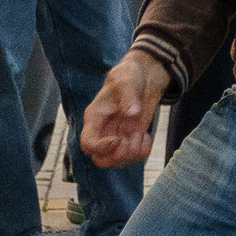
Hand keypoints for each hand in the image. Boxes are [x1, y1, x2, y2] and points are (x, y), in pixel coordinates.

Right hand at [79, 51, 169, 166]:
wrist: (144, 75)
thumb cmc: (129, 74)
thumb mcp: (126, 79)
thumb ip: (128, 95)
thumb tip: (132, 113)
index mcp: (95, 117)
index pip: (88, 143)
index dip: (101, 148)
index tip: (118, 139)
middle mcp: (104, 130)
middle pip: (100, 159)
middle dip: (116, 157)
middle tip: (129, 143)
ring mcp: (118, 136)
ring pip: (117, 161)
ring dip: (132, 155)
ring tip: (142, 136)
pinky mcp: (132, 138)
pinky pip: (133, 156)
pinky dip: (142, 152)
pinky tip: (147, 137)